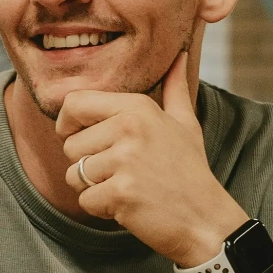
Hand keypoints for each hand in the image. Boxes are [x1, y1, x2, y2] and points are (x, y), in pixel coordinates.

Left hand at [57, 52, 246, 266]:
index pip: (75, 103)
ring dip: (94, 188)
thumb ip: (174, 88)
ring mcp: (125, 160)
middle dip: (86, 165)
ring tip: (128, 187)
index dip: (67, 123)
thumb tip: (178, 53)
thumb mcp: (185, 123)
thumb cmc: (190, 171)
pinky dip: (102, 209)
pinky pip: (86, 200)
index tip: (79, 138)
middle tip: (121, 173)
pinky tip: (130, 206)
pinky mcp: (121, 193)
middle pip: (70, 145)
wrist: (206, 219)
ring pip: (74, 175)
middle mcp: (129, 128)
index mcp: (138, 107)